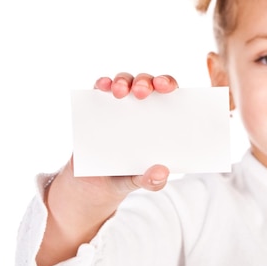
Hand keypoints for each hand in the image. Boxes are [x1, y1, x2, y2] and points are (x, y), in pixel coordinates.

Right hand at [76, 72, 179, 195]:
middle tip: (142, 92)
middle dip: (146, 82)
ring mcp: (120, 103)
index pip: (170, 94)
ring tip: (120, 92)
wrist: (95, 184)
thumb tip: (162, 172)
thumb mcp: (143, 181)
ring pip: (125, 81)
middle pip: (148, 83)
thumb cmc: (129, 176)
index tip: (166, 88)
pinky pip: (100, 87)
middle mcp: (143, 105)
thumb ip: (153, 181)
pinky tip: (102, 86)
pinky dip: (102, 83)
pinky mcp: (98, 105)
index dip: (169, 85)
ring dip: (123, 81)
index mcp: (162, 119)